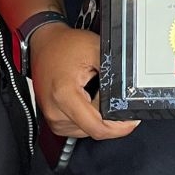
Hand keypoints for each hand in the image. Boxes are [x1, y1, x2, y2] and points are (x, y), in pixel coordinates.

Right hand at [29, 24, 137, 141]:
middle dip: (110, 116)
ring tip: (94, 90)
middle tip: (112, 93)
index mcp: (64, 95)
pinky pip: (80, 126)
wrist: (44, 45)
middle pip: (94, 129)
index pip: (97, 127)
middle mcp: (56, 112)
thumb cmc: (64, 46)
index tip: (131, 120)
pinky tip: (87, 96)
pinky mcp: (55, 121)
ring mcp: (54, 119)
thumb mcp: (96, 49)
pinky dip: (89, 115)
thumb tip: (130, 88)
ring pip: (88, 129)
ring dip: (98, 115)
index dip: (119, 127)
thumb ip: (114, 70)